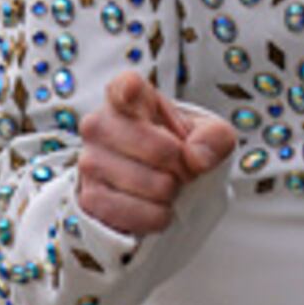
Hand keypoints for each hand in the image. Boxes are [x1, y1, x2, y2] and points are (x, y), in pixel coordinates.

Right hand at [76, 69, 234, 238]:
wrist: (160, 180)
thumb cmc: (179, 146)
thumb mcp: (208, 133)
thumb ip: (215, 137)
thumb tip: (195, 159)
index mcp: (128, 96)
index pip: (124, 87)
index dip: (128, 90)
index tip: (132, 92)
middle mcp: (100, 124)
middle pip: (157, 148)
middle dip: (181, 165)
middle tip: (183, 167)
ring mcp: (90, 162)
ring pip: (147, 183)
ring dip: (168, 193)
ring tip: (168, 186)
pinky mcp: (88, 198)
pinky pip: (130, 213)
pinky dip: (153, 216)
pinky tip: (158, 208)